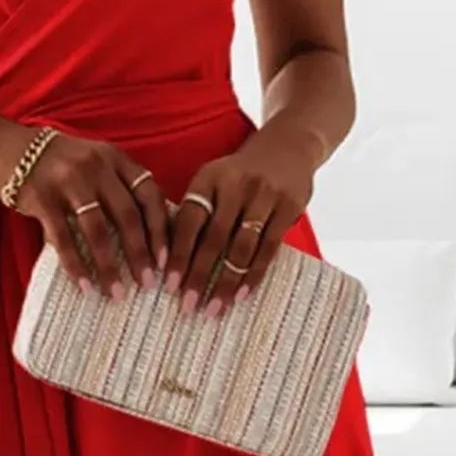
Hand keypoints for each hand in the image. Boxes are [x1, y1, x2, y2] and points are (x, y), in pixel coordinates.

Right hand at [0, 108, 169, 298]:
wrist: (3, 145)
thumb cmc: (54, 162)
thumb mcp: (92, 162)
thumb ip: (116, 187)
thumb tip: (147, 233)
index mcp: (114, 158)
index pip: (149, 194)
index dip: (161, 228)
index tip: (167, 259)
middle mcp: (95, 166)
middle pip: (128, 215)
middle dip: (140, 254)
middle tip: (148, 284)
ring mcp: (68, 180)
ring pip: (98, 230)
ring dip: (109, 266)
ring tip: (116, 293)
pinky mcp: (41, 197)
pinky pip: (63, 239)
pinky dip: (76, 266)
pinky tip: (84, 287)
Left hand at [165, 124, 322, 313]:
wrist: (288, 146)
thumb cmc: (240, 174)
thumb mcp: (214, 180)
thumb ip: (195, 211)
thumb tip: (166, 259)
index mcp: (209, 178)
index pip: (189, 221)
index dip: (178, 254)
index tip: (168, 284)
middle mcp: (235, 185)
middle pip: (214, 238)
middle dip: (199, 275)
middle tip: (188, 305)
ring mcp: (264, 195)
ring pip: (242, 247)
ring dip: (227, 282)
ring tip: (214, 308)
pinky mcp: (288, 207)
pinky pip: (269, 248)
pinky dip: (254, 274)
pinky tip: (241, 295)